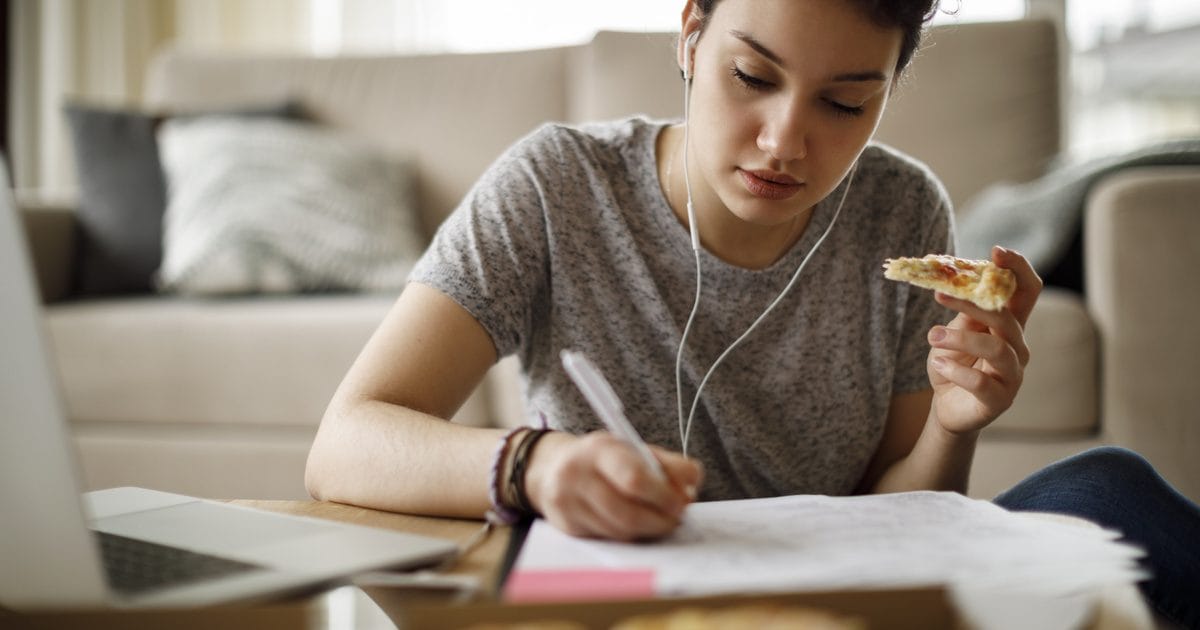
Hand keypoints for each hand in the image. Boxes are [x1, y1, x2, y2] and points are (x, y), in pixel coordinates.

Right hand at [524, 431, 702, 540]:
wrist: (551, 468)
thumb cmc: (604, 460)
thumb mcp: (633, 450)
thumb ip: (668, 465)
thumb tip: (691, 487)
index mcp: (601, 449)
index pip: (634, 478)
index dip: (663, 496)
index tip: (681, 503)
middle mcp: (578, 474)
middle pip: (627, 512)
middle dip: (659, 520)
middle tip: (676, 519)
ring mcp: (568, 502)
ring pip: (619, 530)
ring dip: (648, 531)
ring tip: (660, 523)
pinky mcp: (567, 526)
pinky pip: (608, 539)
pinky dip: (630, 536)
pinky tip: (637, 527)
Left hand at [926, 246, 1041, 434]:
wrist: (947, 406)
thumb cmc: (954, 364)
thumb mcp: (953, 333)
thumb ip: (963, 313)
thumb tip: (957, 282)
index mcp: (1010, 325)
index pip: (1027, 291)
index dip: (1018, 268)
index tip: (996, 251)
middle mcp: (1018, 347)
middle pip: (1007, 317)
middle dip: (971, 304)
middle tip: (938, 294)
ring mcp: (1013, 374)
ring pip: (996, 348)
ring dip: (959, 339)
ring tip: (931, 337)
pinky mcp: (1000, 399)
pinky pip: (982, 382)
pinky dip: (956, 370)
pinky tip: (938, 364)